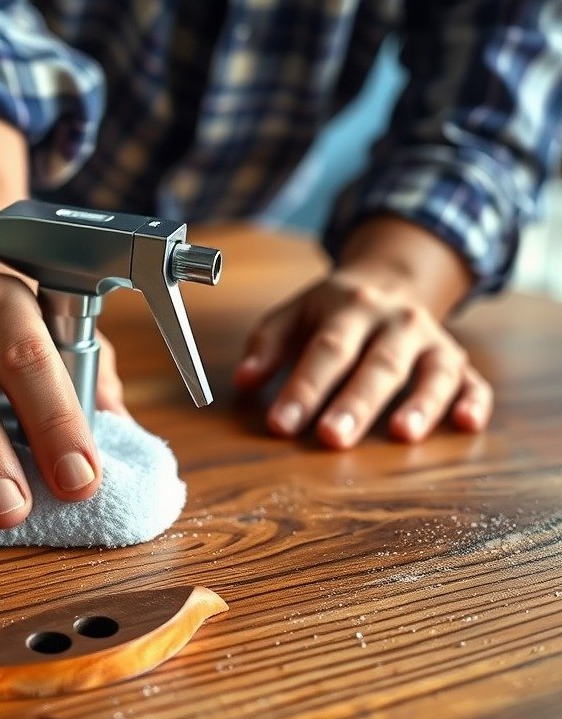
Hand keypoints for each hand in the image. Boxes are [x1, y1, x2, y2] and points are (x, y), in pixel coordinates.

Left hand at [233, 268, 492, 447]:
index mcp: (350, 309)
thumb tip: (242, 380)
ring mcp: (432, 342)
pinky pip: (474, 381)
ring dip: (421, 404)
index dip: (303, 388)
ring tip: (402, 435)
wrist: (391, 280)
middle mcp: (397, 322)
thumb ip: (266, 345)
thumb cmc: (331, 313)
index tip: (280, 424)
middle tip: (332, 438)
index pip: (326, 350)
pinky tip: (468, 425)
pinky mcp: (457, 362)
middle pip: (378, 364)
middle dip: (355, 403)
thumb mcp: (293, 315)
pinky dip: (475, 402)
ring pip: (434, 372)